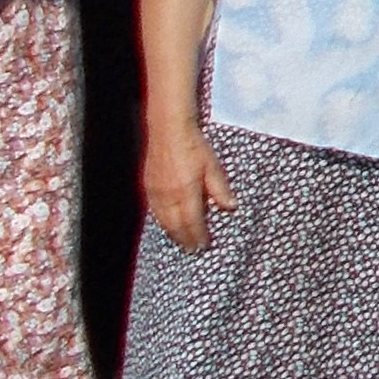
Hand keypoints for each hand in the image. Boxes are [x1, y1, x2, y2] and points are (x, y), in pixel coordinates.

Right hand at [146, 128, 233, 251]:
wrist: (168, 128)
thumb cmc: (194, 146)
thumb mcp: (213, 166)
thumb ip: (220, 190)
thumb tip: (231, 208)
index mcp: (186, 192)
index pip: (193, 222)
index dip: (198, 236)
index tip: (205, 245)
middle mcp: (169, 196)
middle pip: (176, 226)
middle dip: (185, 240)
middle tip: (193, 250)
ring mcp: (156, 192)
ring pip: (163, 221)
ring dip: (173, 233)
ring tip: (181, 242)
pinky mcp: (148, 186)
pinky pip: (154, 211)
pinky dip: (162, 222)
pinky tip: (167, 224)